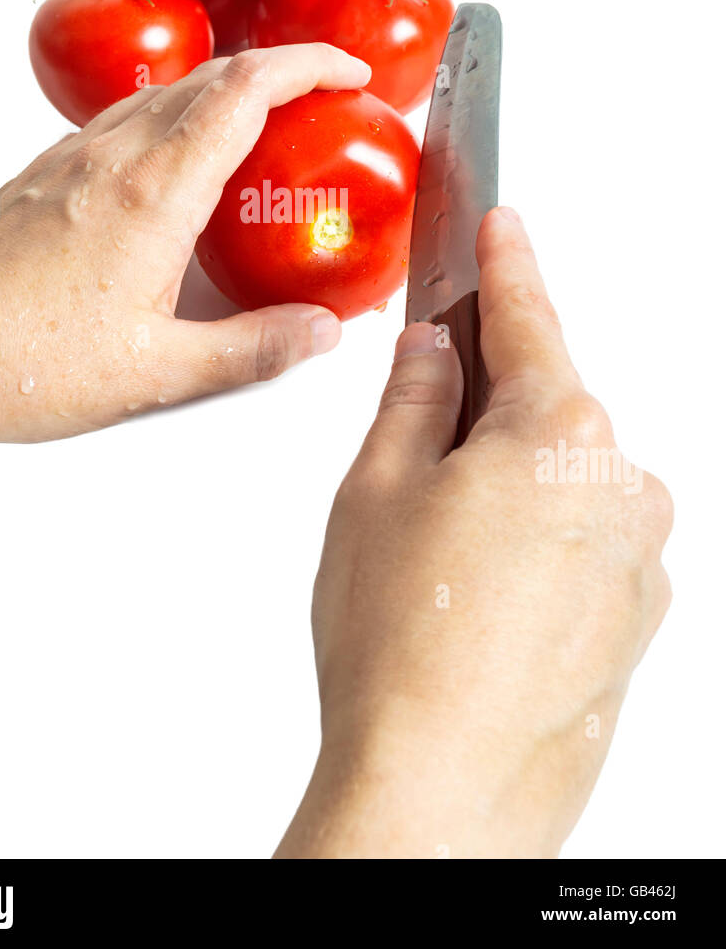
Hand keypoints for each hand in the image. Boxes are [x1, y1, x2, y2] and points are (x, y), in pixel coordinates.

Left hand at [0, 45, 369, 442]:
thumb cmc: (21, 360)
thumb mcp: (157, 371)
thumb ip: (252, 348)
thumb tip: (317, 332)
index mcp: (155, 191)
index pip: (247, 89)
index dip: (309, 66)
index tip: (349, 74)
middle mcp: (115, 155)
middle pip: (214, 75)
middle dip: (281, 72)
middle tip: (325, 98)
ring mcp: (76, 155)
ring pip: (169, 91)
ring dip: (227, 91)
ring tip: (266, 128)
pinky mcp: (49, 170)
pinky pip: (129, 117)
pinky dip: (179, 118)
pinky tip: (185, 167)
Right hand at [276, 207, 672, 858]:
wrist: (442, 790)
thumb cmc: (403, 646)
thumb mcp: (376, 489)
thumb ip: (413, 400)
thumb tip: (433, 352)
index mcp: (560, 433)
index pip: (530, 318)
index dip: (508, 264)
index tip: (504, 226)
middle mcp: (621, 487)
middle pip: (547, 407)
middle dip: (485, 406)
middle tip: (413, 447)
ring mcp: (639, 560)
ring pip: (565, 482)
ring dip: (509, 486)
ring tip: (433, 554)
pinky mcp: (635, 620)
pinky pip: (585, 546)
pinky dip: (537, 546)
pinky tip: (474, 594)